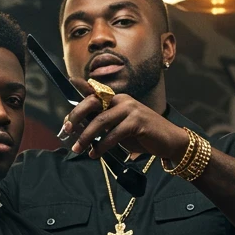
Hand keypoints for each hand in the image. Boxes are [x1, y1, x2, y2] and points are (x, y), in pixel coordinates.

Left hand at [61, 78, 187, 161]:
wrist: (168, 141)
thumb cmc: (141, 136)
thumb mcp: (119, 128)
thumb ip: (103, 125)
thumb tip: (80, 129)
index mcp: (117, 99)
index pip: (96, 91)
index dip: (82, 86)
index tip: (69, 81)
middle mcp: (123, 100)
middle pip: (93, 102)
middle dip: (77, 116)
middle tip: (66, 130)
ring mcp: (131, 109)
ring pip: (101, 121)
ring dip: (86, 137)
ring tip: (78, 149)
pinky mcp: (137, 122)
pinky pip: (113, 134)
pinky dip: (102, 146)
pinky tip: (95, 154)